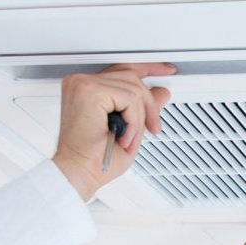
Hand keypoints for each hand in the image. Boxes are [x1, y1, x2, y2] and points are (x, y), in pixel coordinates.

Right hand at [52, 62, 177, 199]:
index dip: (147, 69)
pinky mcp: (90, 91)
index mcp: (86, 90)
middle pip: (131, 76)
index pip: (121, 70)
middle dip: (148, 104)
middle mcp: (81, 83)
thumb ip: (142, 109)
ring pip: (133, 88)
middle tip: (153, 126)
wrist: (78, 175)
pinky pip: (130, 98)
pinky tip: (123, 138)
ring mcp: (84, 84)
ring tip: (128, 139)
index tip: (166, 71)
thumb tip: (162, 92)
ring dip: (139, 119)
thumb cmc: (95, 161)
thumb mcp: (128, 131)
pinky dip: (134, 121)